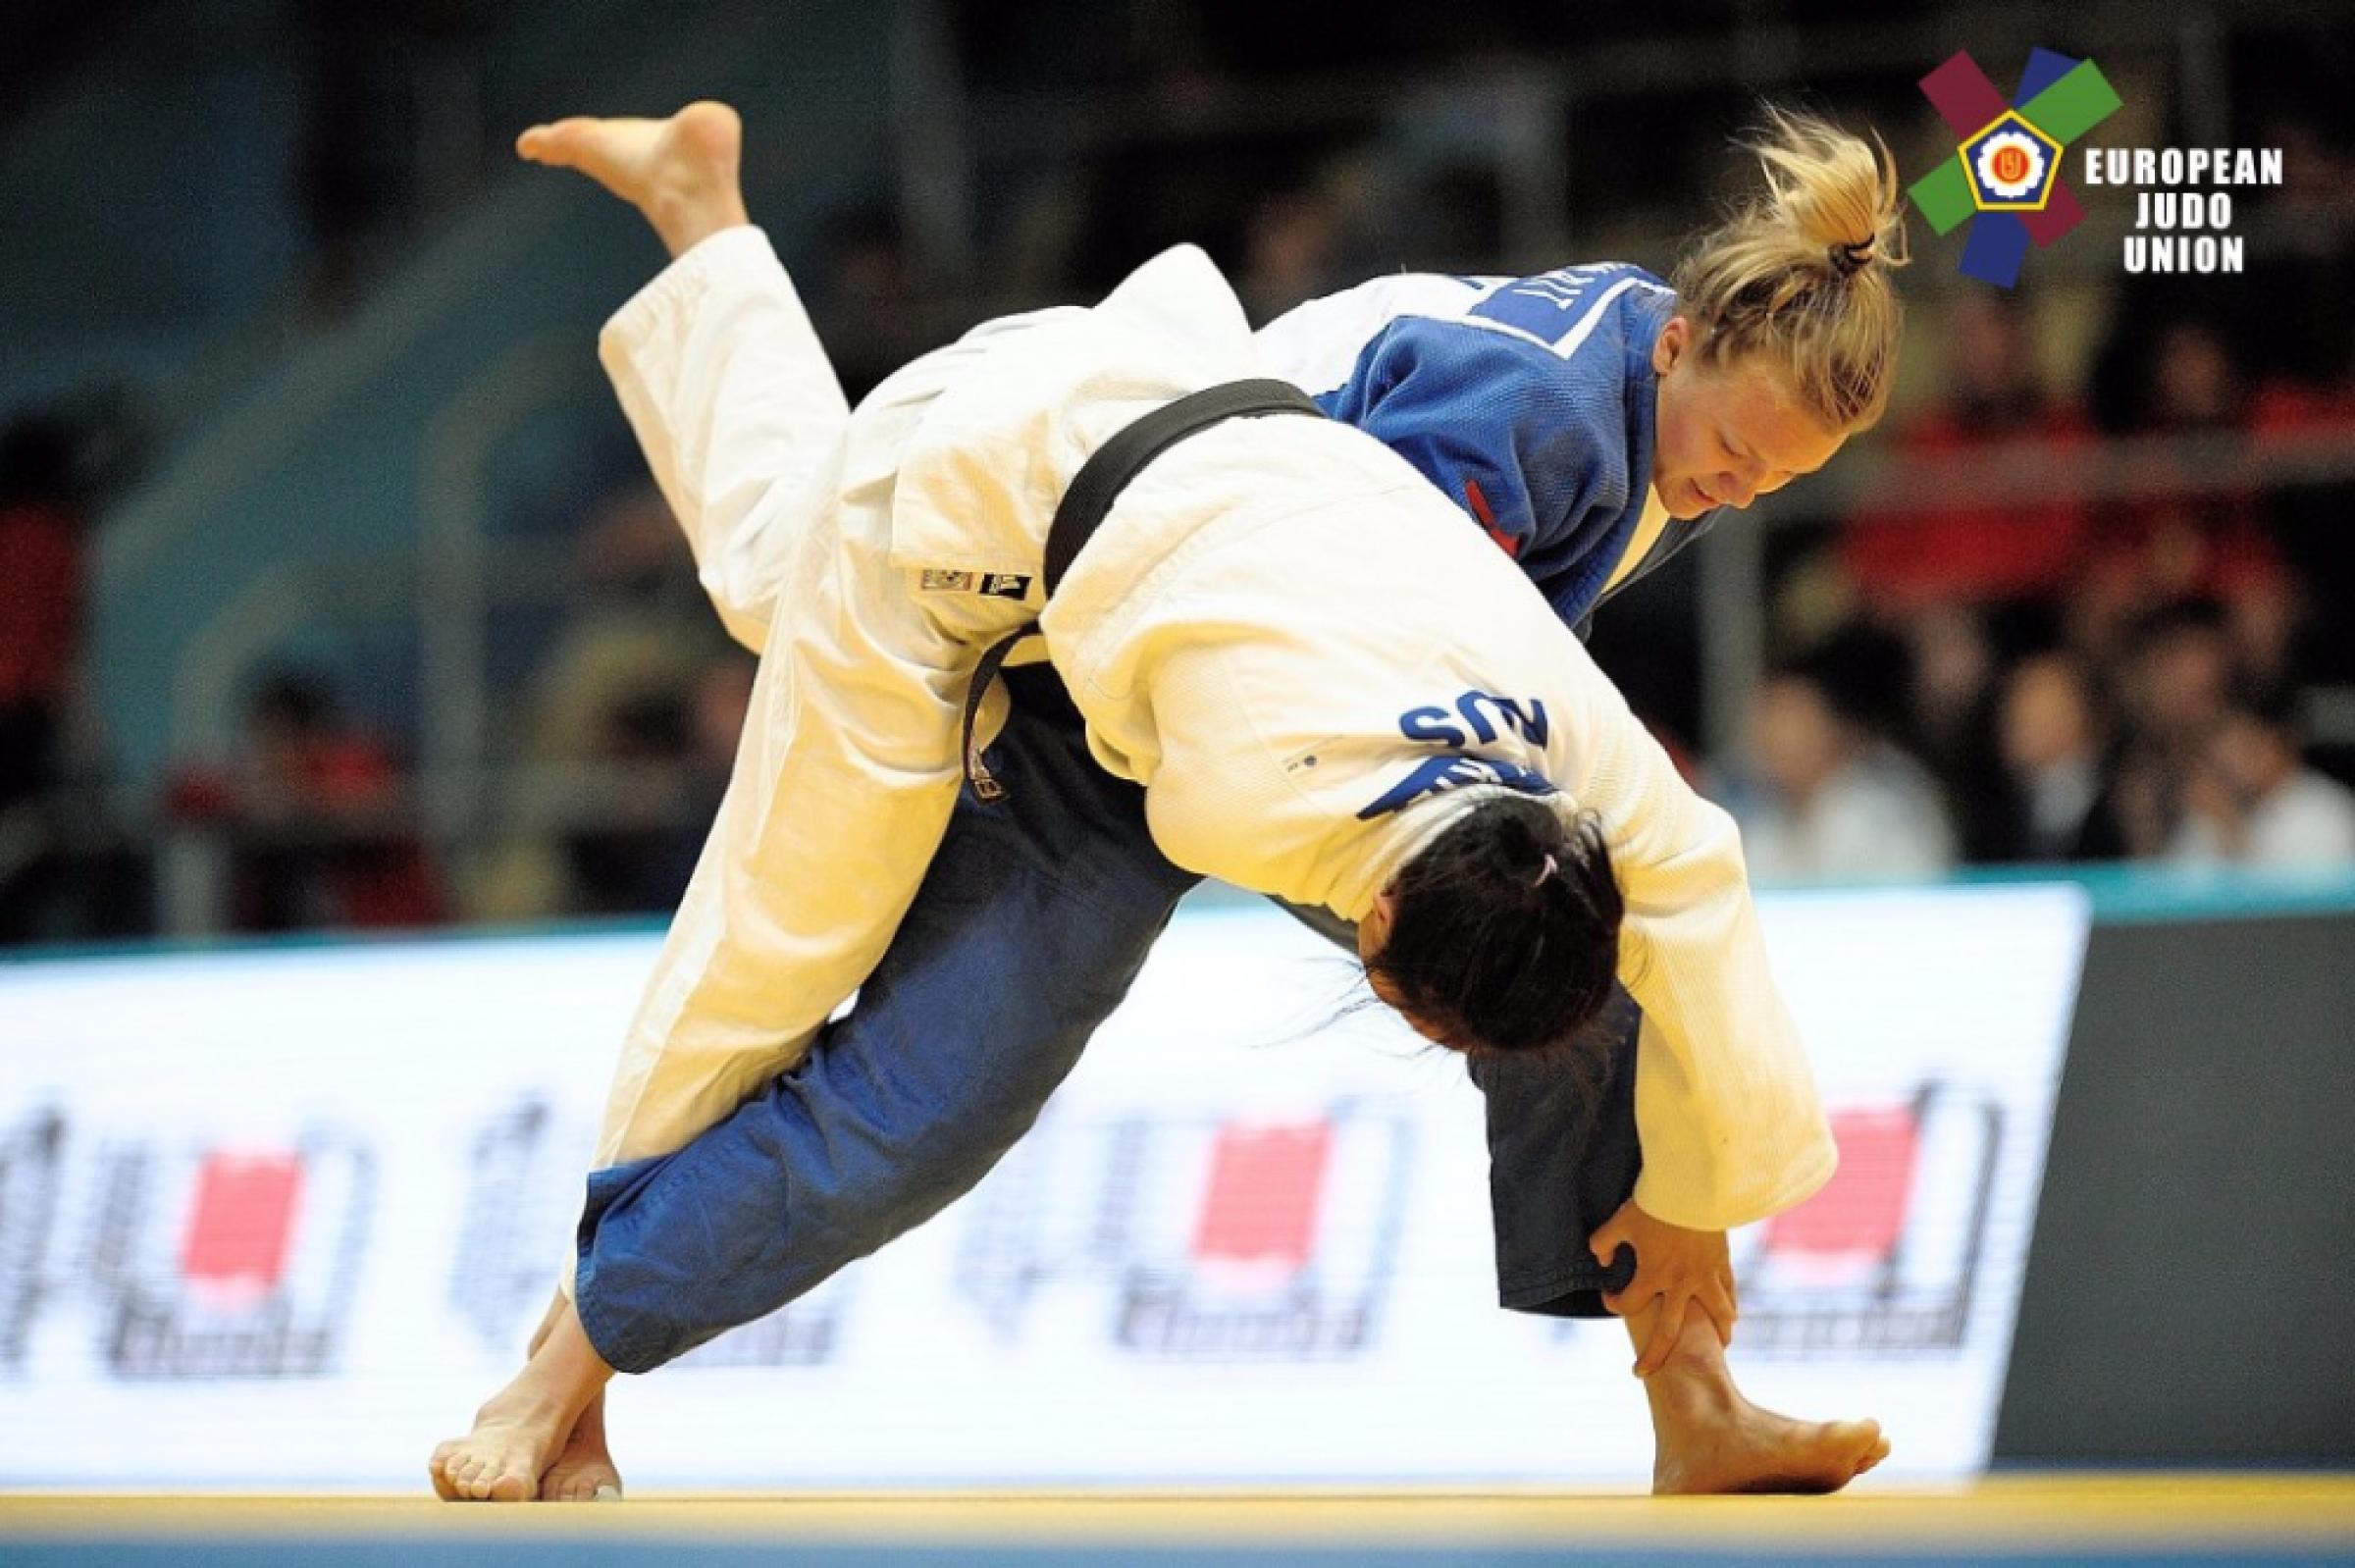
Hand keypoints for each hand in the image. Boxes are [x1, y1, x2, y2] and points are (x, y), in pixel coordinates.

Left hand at [1589, 1199, 1736, 1376]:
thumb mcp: (1620, 1220)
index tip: (1608, 1297)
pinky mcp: (1723, 1263)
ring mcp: (1706, 1276)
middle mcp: (1681, 1284)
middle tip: (1643, 1372)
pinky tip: (1730, 1314)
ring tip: (1719, 1346)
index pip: (1628, 1304)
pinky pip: (1730, 1293)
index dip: (1613, 1303)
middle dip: (1655, 1356)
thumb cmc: (1655, 1203)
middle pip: (1669, 1334)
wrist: (1694, 1187)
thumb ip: (1604, 1243)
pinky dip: (1730, 1307)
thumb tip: (1602, 1261)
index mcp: (1653, 1275)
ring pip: (1717, 1316)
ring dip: (1717, 1334)